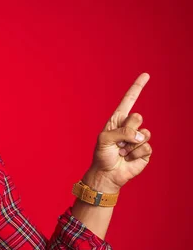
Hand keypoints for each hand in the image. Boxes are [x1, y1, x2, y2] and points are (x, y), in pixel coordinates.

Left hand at [86, 73, 152, 191]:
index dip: (137, 87)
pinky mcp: (145, 150)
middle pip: (137, 117)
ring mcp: (138, 138)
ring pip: (144, 133)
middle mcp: (129, 127)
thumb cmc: (102, 155)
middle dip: (127, 130)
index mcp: (117, 120)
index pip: (129, 100)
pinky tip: (128, 158)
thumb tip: (140, 136)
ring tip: (122, 152)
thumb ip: (121, 132)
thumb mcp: (104, 139)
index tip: (146, 75)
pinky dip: (135, 154)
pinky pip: (146, 147)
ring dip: (130, 145)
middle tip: (118, 142)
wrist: (107, 174)